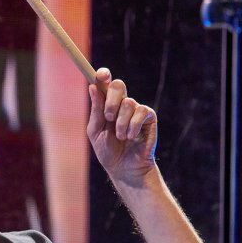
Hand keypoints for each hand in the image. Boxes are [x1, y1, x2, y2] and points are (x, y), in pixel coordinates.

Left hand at [87, 68, 156, 183]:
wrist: (123, 168)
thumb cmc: (108, 150)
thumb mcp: (96, 131)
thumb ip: (96, 110)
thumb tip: (92, 87)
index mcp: (106, 105)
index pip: (105, 84)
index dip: (104, 75)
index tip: (102, 75)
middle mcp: (122, 104)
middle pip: (118, 85)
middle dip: (111, 100)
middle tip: (108, 117)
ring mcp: (136, 109)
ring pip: (128, 102)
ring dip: (121, 122)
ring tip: (120, 137)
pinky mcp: (149, 117)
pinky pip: (141, 111)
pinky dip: (132, 126)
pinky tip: (131, 137)